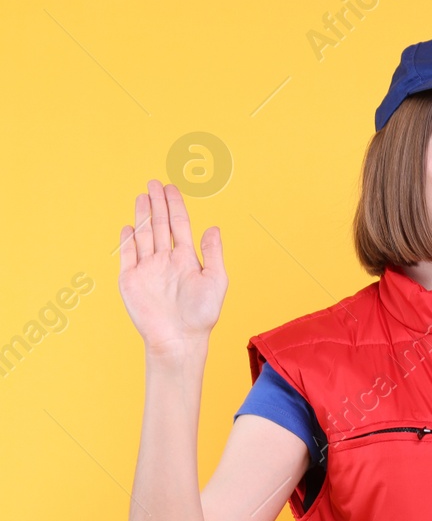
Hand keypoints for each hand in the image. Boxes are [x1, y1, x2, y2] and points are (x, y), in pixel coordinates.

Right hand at [117, 180, 226, 358]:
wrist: (179, 338)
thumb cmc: (202, 314)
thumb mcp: (215, 280)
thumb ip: (212, 253)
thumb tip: (214, 227)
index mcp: (186, 259)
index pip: (179, 225)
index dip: (175, 206)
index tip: (171, 188)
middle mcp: (165, 260)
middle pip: (160, 225)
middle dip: (158, 203)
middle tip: (154, 182)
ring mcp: (147, 268)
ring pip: (144, 235)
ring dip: (143, 215)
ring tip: (143, 195)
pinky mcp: (130, 279)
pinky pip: (127, 255)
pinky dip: (127, 240)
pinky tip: (130, 226)